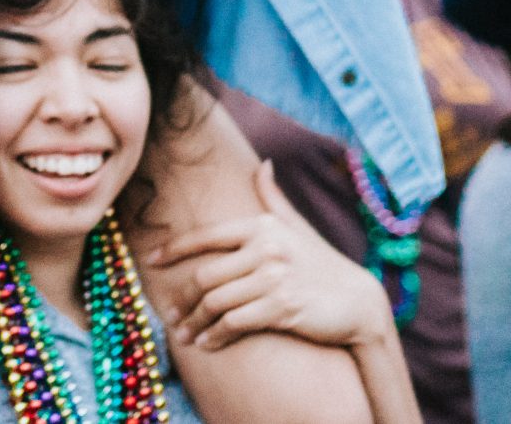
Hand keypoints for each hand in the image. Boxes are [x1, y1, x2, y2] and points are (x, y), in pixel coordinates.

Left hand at [148, 164, 394, 353]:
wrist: (359, 301)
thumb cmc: (323, 264)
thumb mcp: (297, 227)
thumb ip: (273, 199)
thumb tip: (264, 165)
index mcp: (263, 226)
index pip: (207, 235)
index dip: (175, 248)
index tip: (152, 261)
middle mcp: (266, 248)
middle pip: (205, 274)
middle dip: (182, 297)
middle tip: (170, 313)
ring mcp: (274, 278)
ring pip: (215, 302)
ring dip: (194, 322)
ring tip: (183, 334)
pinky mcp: (281, 308)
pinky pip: (234, 323)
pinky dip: (215, 336)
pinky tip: (207, 344)